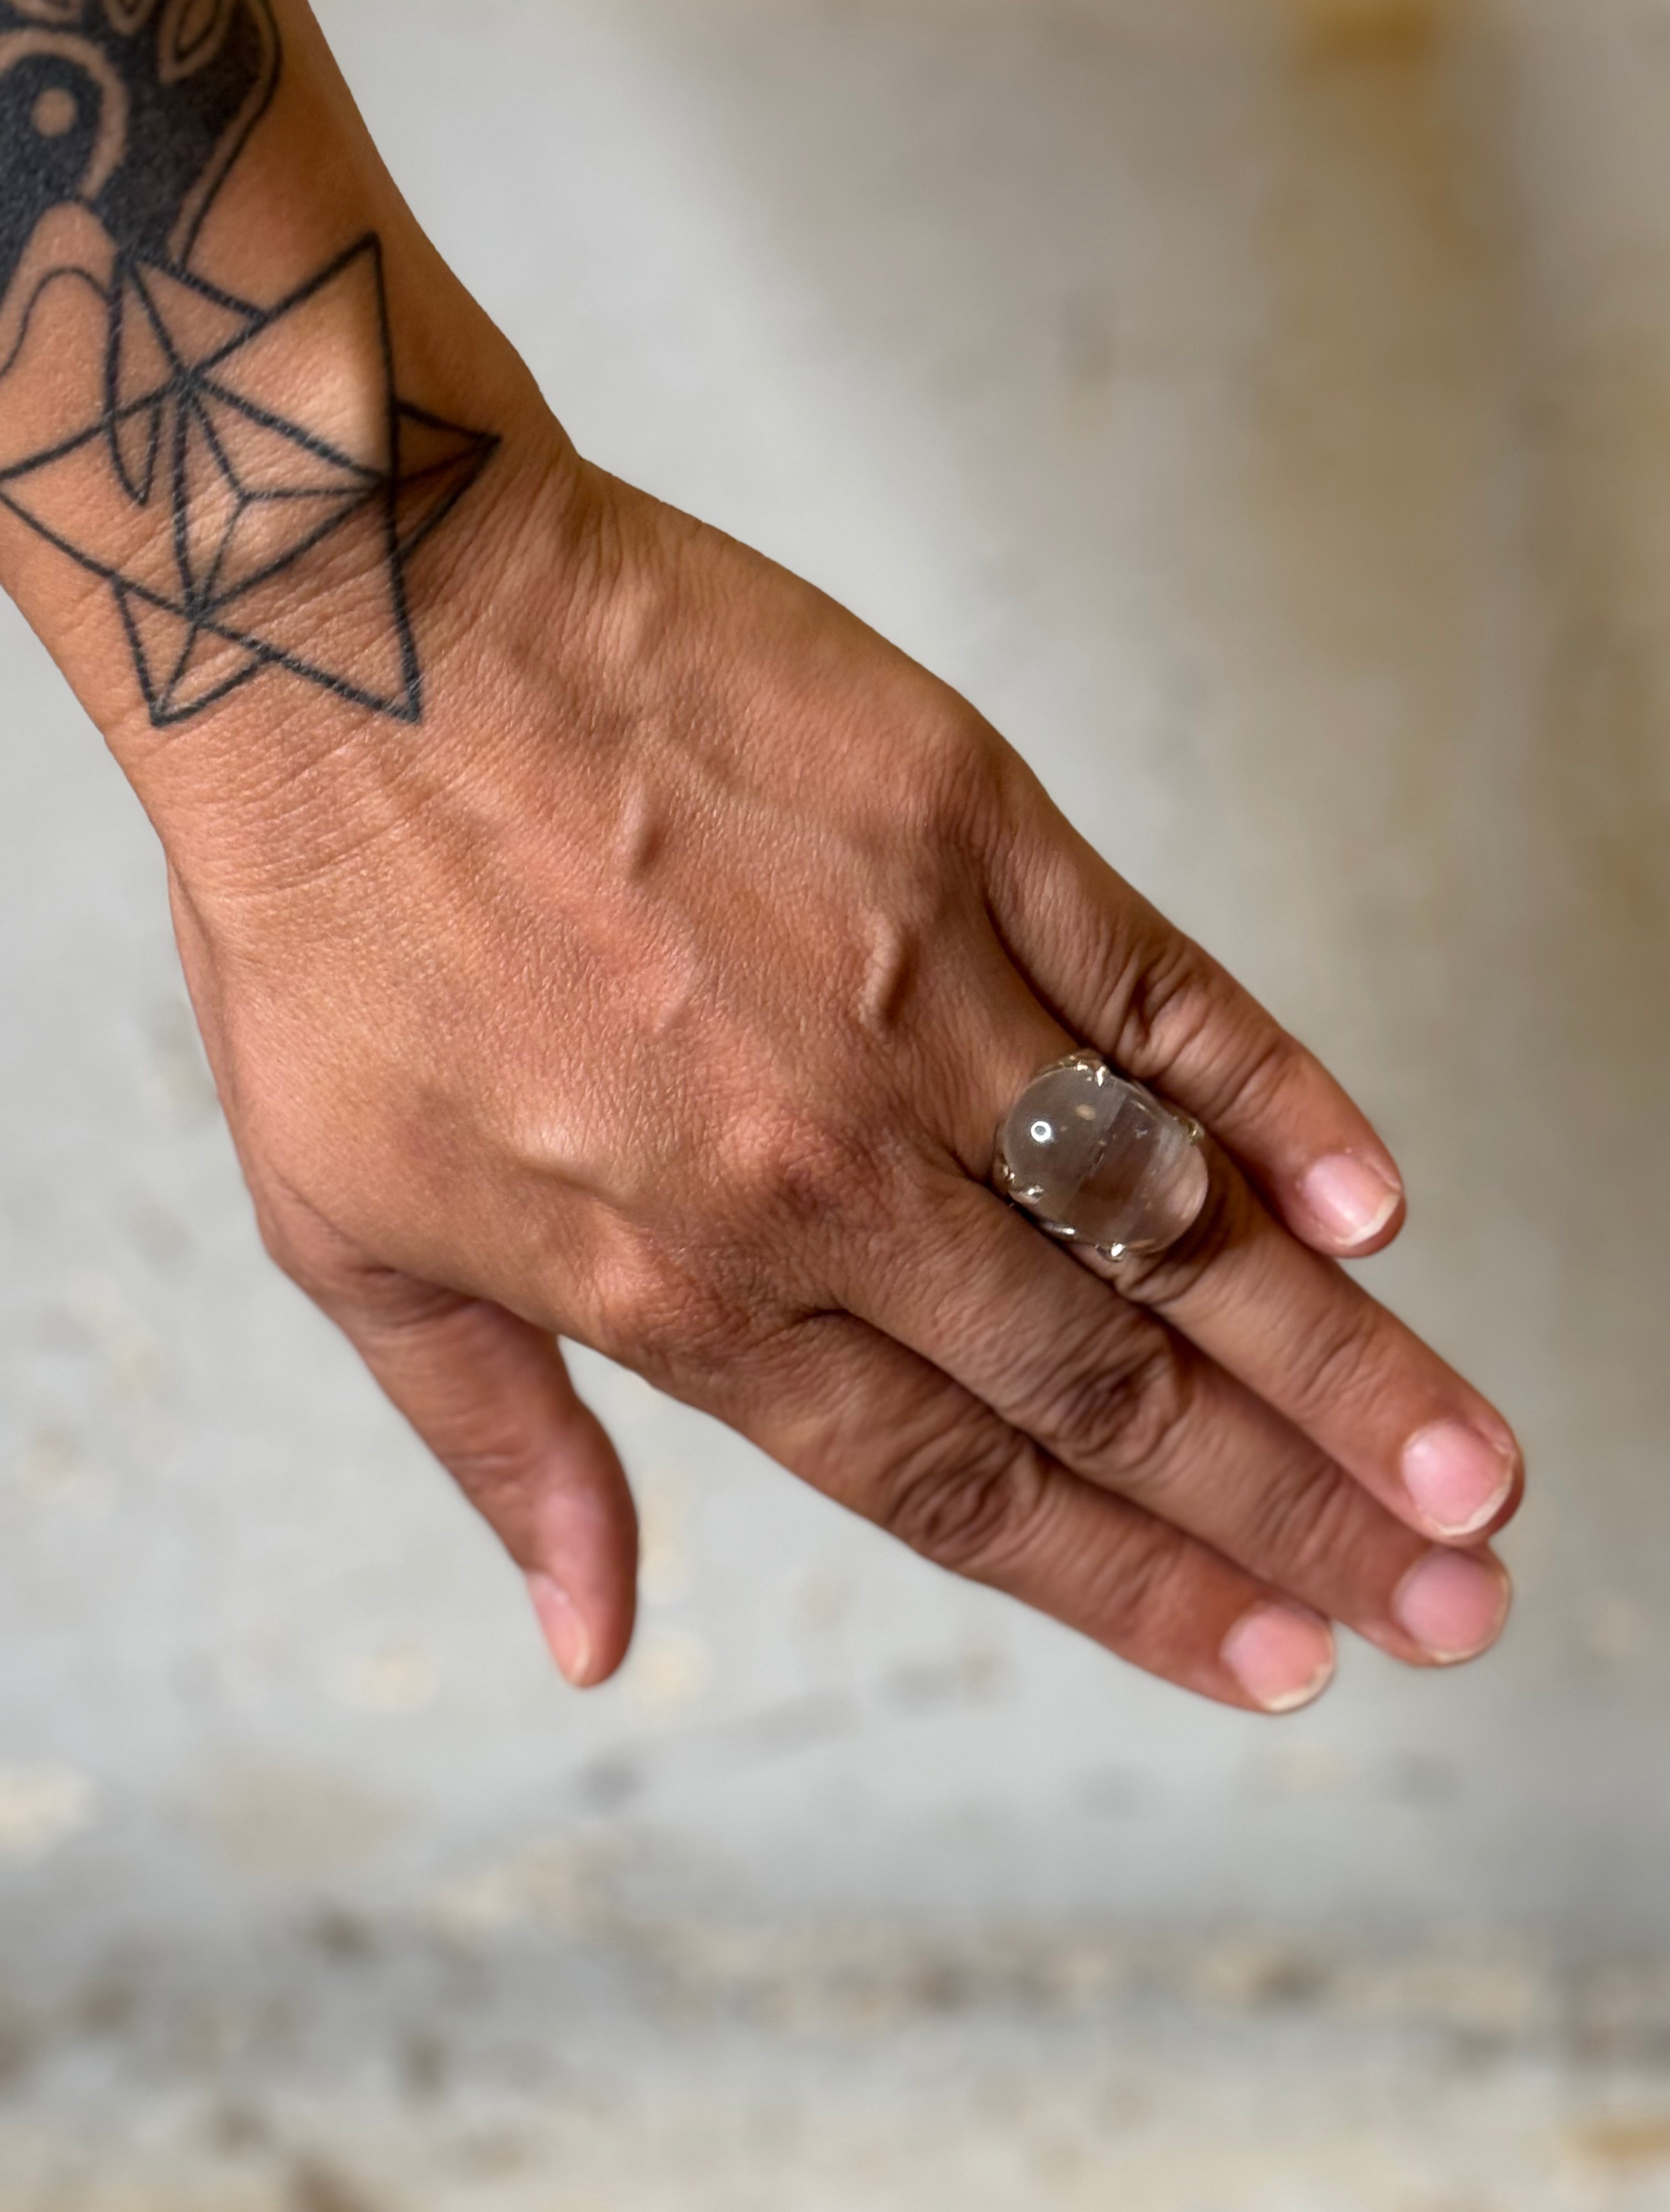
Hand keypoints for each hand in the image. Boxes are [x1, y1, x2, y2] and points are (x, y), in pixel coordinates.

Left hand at [152, 443, 1520, 1709]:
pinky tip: (1381, 1209)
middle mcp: (830, 1167)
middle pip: (1103, 1383)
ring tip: (1475, 1473)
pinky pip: (1163, 993)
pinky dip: (1282, 1101)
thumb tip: (589, 1641)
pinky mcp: (972, 831)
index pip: (958, 1487)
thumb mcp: (349, 1236)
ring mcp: (917, 993)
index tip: (1280, 1659)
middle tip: (1450, 1609)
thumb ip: (504, 1444)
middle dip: (1296, 1515)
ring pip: (1168, 1219)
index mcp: (685, 1283)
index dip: (1135, 1593)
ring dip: (1341, 1359)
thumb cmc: (333, 930)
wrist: (352, 629)